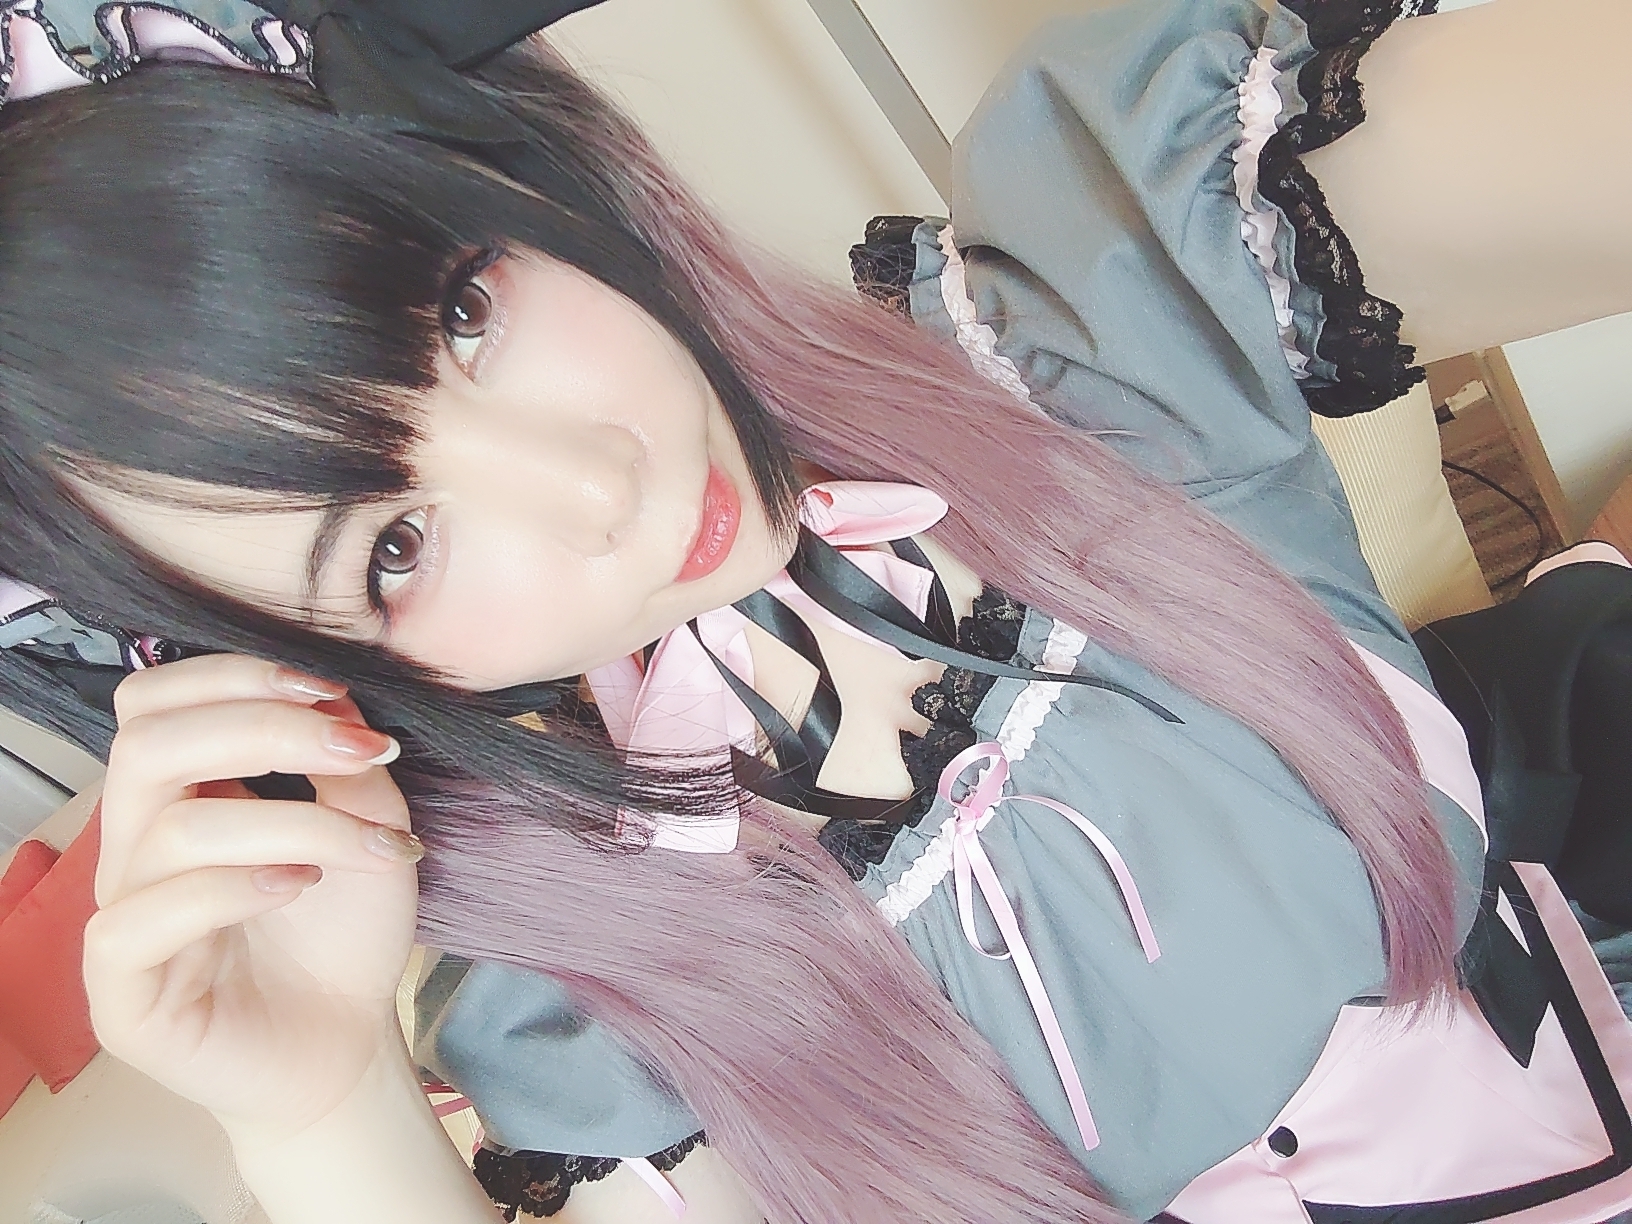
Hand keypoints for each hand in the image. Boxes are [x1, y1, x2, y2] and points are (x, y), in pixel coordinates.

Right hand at [84, 656, 422, 1143]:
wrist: (347, 1045)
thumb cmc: (342, 935)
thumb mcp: (370, 830)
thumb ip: (348, 767)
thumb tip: (334, 705)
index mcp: (179, 797)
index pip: (153, 702)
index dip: (233, 677)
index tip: (331, 692)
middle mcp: (137, 848)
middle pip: (147, 743)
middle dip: (263, 728)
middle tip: (357, 751)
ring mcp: (122, 918)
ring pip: (173, 828)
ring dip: (292, 823)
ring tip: (366, 849)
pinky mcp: (123, 992)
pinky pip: (146, 918)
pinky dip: (234, 888)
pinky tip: (299, 890)